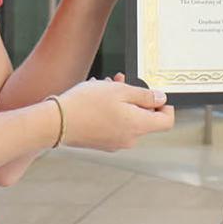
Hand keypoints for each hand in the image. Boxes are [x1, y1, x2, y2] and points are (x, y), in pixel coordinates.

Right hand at [54, 77, 173, 150]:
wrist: (56, 123)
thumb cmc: (87, 105)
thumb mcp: (119, 90)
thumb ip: (144, 95)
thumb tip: (161, 99)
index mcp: (138, 126)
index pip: (166, 121)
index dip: (165, 106)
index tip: (155, 94)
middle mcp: (129, 139)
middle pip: (144, 118)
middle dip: (136, 97)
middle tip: (123, 80)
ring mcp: (115, 143)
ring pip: (127, 118)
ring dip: (121, 101)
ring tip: (105, 84)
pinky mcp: (101, 142)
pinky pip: (114, 125)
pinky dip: (110, 111)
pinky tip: (96, 97)